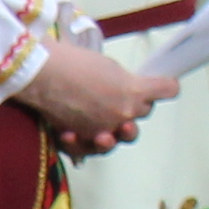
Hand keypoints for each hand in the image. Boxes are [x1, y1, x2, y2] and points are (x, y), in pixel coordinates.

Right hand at [18, 40, 175, 156]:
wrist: (41, 74)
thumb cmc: (72, 62)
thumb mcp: (107, 64)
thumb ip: (124, 80)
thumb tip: (128, 86)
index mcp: (135, 91)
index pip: (167, 90)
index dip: (166, 85)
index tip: (165, 83)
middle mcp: (124, 114)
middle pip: (143, 111)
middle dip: (136, 103)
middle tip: (122, 92)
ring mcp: (104, 130)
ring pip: (123, 136)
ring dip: (120, 131)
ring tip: (109, 126)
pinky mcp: (82, 140)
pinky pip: (90, 147)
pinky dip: (84, 141)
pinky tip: (73, 134)